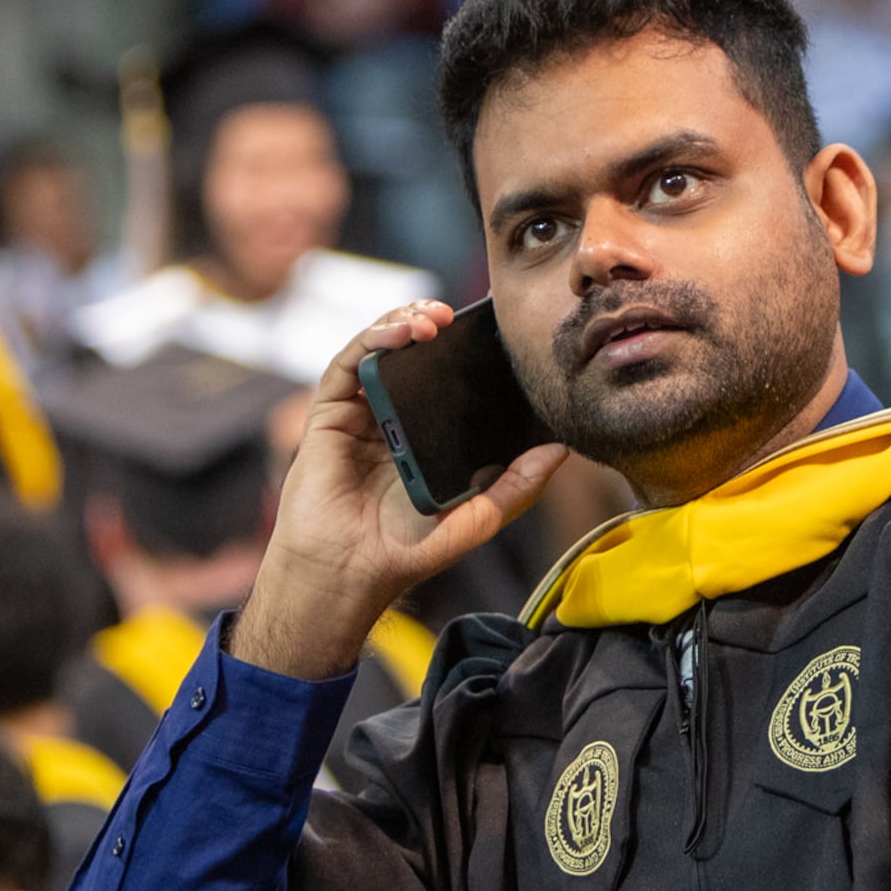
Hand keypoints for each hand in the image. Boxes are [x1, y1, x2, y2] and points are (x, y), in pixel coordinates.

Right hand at [234, 302, 567, 678]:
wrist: (348, 574)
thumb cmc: (405, 552)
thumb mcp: (477, 517)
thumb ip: (518, 487)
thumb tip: (562, 451)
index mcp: (422, 437)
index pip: (443, 380)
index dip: (464, 352)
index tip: (493, 336)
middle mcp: (390, 419)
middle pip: (410, 355)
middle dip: (432, 324)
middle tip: (458, 315)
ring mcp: (358, 414)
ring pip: (379, 348)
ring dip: (405, 321)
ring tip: (434, 318)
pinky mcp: (328, 414)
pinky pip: (349, 363)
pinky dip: (375, 339)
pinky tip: (403, 333)